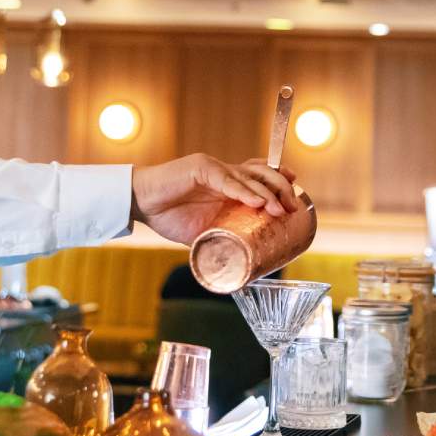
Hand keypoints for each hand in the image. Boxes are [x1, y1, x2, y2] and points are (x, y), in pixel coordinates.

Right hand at [130, 155, 299, 244]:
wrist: (140, 202)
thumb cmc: (168, 215)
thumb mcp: (202, 232)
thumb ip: (219, 241)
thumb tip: (236, 267)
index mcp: (228, 184)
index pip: (262, 177)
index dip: (281, 184)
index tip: (295, 198)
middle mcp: (225, 172)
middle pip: (263, 174)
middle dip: (281, 189)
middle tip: (291, 208)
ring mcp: (214, 168)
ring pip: (249, 176)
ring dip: (267, 192)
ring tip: (278, 209)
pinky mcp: (200, 168)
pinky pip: (225, 179)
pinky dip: (242, 190)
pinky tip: (255, 202)